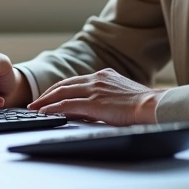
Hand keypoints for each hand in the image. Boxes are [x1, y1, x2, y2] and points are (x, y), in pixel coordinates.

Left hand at [27, 68, 160, 125]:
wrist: (154, 105)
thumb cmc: (144, 104)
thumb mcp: (122, 94)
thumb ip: (106, 96)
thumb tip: (93, 108)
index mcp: (104, 75)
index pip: (75, 80)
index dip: (59, 88)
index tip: (50, 94)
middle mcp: (97, 79)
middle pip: (64, 84)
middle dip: (48, 93)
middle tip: (35, 101)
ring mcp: (94, 90)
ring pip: (62, 93)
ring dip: (45, 101)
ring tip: (34, 108)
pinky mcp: (94, 103)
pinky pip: (67, 104)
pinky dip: (53, 108)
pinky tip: (44, 112)